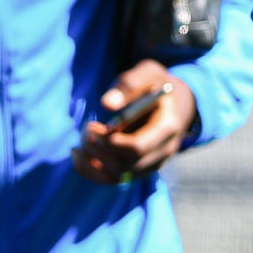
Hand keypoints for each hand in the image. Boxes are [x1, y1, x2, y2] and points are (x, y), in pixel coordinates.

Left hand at [74, 60, 198, 183]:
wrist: (173, 102)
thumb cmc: (157, 84)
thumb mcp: (148, 73)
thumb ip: (129, 84)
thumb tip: (107, 104)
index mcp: (168, 127)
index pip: (137, 148)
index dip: (110, 142)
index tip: (94, 126)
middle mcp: (163, 151)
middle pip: (125, 166)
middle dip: (98, 149)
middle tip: (88, 127)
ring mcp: (151, 164)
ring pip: (116, 176)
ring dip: (92, 160)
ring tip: (83, 138)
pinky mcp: (138, 169)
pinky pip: (111, 179)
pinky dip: (89, 169)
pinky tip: (79, 152)